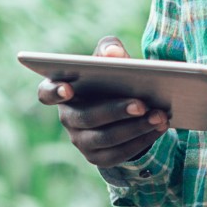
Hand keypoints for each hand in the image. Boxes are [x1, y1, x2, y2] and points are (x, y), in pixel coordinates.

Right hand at [39, 35, 170, 166]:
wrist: (125, 105)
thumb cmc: (111, 77)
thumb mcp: (110, 60)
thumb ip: (110, 49)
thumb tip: (113, 53)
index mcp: (62, 90)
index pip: (46, 93)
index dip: (54, 92)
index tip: (68, 89)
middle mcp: (67, 118)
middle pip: (86, 117)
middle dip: (115, 111)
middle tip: (142, 104)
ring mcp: (81, 141)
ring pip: (106, 138)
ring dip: (135, 128)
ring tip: (159, 116)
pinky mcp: (98, 157)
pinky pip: (119, 153)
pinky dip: (141, 141)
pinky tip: (158, 129)